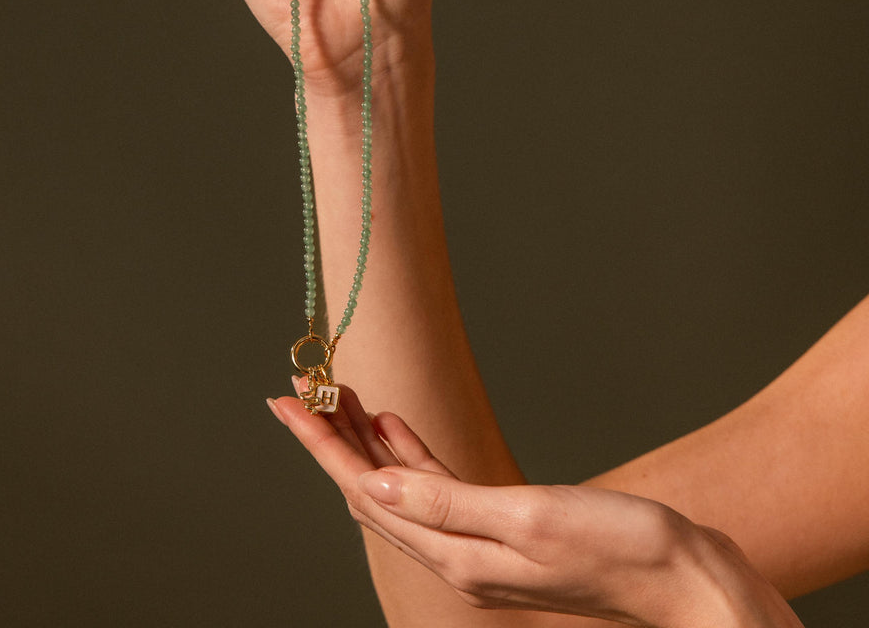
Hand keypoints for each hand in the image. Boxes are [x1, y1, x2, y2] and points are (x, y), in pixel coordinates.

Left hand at [268, 387, 803, 627]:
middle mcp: (457, 553)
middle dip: (333, 439)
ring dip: (369, 441)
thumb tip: (371, 482)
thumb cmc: (620, 548)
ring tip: (342, 397)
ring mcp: (479, 543)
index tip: (284, 403)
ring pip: (401, 486)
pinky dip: (411, 454)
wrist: (686, 581)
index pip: (365, 490)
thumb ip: (444, 503)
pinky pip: (437, 488)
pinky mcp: (504, 529)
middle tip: (302, 390)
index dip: (320, 445)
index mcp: (454, 554)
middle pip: (373, 488)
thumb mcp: (526, 518)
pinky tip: (398, 427)